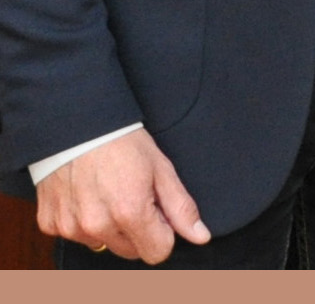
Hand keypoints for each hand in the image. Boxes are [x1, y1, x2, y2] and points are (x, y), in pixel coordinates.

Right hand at [36, 129, 209, 262]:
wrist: (77, 125)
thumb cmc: (122, 143)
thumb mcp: (161, 169)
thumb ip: (181, 208)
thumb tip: (201, 236)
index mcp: (130, 213)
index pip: (157, 253)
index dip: (164, 233)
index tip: (160, 212)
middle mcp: (98, 226)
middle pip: (131, 251)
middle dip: (138, 230)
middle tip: (134, 196)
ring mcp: (71, 227)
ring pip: (103, 244)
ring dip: (110, 227)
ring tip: (109, 193)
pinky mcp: (51, 224)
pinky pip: (75, 236)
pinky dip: (83, 221)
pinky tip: (87, 195)